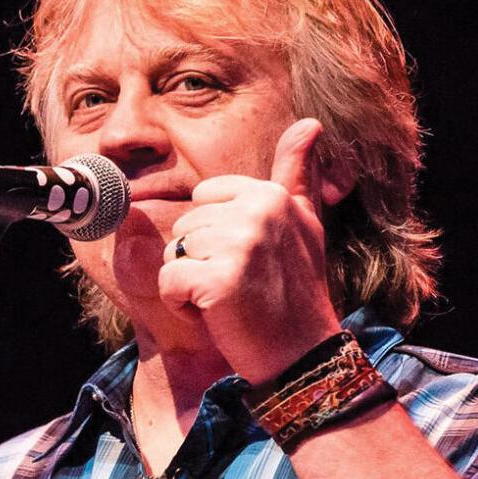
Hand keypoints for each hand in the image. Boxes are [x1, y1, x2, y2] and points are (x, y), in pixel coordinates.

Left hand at [157, 117, 342, 384]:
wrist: (303, 355)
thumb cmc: (296, 292)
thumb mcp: (303, 225)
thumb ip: (297, 174)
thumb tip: (308, 122)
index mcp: (271, 195)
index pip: (204, 198)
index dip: (214, 236)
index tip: (248, 261)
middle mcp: (257, 211)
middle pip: (185, 226)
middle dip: (200, 262)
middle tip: (241, 287)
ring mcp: (240, 244)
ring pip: (173, 254)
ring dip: (191, 285)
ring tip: (230, 301)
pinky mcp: (219, 279)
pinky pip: (168, 282)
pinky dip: (183, 307)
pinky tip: (217, 316)